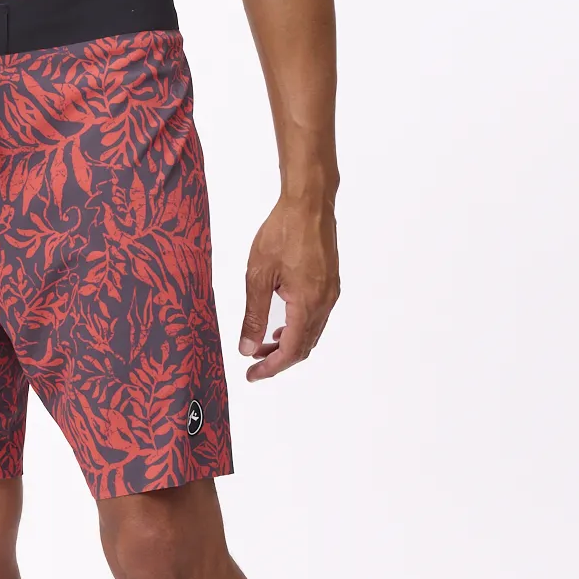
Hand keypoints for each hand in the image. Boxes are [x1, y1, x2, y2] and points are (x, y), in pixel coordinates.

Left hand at [240, 196, 338, 381]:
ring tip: (263, 344)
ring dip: (289, 343)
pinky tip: (282, 323)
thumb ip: (254, 315)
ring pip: (312, 332)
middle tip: (254, 364)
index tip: (253, 375)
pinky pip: (317, 316)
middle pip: (305, 346)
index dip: (272, 367)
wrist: (308, 203)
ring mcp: (331, 292)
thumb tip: (247, 348)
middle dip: (280, 359)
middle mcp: (325, 302)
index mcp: (308, 303)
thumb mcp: (258, 275)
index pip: (292, 350)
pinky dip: (299, 327)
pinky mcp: (330, 282)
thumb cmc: (282, 232)